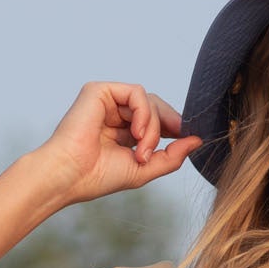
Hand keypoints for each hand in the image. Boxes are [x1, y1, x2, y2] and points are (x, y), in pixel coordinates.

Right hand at [33, 81, 201, 204]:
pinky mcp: (99, 90)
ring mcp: (107, 101)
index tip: (186, 137)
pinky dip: (144, 113)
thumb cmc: (99, 176)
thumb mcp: (145, 168)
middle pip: (157, 107)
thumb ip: (172, 156)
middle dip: (166, 127)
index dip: (174, 126)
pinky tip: (137, 133)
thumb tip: (197, 140)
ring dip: (153, 128)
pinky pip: (137, 92)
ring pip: (149, 101)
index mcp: (123, 131)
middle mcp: (115, 113)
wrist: (71, 175)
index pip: (158, 119)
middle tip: (155, 151)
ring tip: (141, 150)